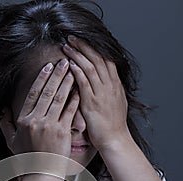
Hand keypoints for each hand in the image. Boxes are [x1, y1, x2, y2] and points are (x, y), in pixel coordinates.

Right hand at [0, 58, 79, 159]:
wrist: (41, 173)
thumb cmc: (28, 159)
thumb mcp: (12, 142)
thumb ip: (6, 125)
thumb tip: (3, 111)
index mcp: (24, 120)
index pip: (33, 94)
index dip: (41, 78)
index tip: (48, 67)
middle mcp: (36, 121)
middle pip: (47, 92)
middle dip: (56, 74)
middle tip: (64, 61)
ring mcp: (50, 126)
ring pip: (59, 99)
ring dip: (66, 82)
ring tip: (73, 70)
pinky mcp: (62, 133)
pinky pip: (69, 112)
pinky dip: (74, 99)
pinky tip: (79, 89)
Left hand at [63, 36, 129, 151]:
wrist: (115, 140)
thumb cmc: (113, 127)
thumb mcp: (116, 104)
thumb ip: (110, 92)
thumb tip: (105, 84)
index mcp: (115, 86)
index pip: (106, 60)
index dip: (94, 49)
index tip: (83, 41)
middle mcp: (110, 86)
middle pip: (97, 59)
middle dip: (84, 46)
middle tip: (72, 38)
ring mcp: (102, 94)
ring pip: (90, 67)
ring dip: (77, 55)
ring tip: (67, 47)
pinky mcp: (93, 103)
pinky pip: (85, 83)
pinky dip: (78, 72)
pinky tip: (70, 65)